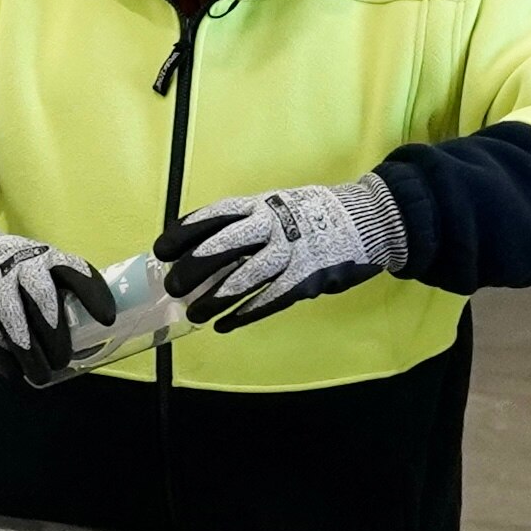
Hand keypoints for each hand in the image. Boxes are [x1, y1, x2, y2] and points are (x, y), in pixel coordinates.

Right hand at [0, 216, 121, 390]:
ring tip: (40, 376)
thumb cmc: (19, 276)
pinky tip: (13, 372)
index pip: (76, 270)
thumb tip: (91, 343)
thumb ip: (63, 297)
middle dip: (54, 332)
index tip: (107, 320)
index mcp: (50, 258)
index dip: (92, 293)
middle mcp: (24, 262)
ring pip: (11, 311)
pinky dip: (0, 352)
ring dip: (26, 348)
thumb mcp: (43, 274)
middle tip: (62, 362)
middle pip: (41, 294)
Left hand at [160, 176, 405, 333]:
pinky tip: (226, 325)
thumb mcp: (278, 207)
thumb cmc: (314, 216)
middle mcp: (274, 225)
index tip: (162, 249)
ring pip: (246, 276)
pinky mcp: (307, 277)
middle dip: (196, 267)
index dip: (187, 232)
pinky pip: (271, 298)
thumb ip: (247, 224)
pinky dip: (246, 313)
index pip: (217, 215)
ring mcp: (292, 251)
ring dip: (216, 298)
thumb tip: (203, 246)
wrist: (368, 219)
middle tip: (174, 287)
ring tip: (195, 314)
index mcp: (262, 205)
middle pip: (226, 245)